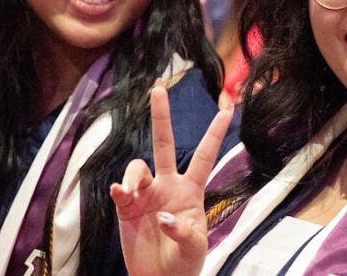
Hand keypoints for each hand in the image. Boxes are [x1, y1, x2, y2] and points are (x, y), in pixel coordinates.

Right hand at [109, 86, 232, 275]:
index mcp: (190, 191)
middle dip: (161, 115)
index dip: (214, 133)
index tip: (227, 108)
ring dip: (133, 177)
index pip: (203, 156)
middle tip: (158, 88)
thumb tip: (163, 216)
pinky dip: (119, 188)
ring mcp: (146, 194)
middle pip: (164, 143)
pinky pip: (120, 189)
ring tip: (130, 195)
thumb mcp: (194, 248)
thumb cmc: (184, 264)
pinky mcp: (126, 207)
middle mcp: (167, 185)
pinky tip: (121, 195)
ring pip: (137, 167)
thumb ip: (182, 232)